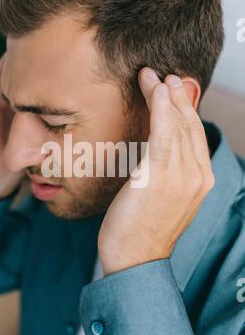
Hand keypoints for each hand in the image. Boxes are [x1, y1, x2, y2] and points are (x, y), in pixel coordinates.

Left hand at [98, 69, 214, 276]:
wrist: (134, 260)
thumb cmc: (142, 229)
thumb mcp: (164, 198)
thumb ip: (170, 171)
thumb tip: (159, 147)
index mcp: (201, 180)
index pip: (194, 134)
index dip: (183, 108)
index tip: (171, 88)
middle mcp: (198, 176)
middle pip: (188, 125)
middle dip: (175, 95)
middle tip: (160, 74)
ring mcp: (183, 177)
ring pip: (176, 126)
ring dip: (164, 96)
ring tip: (152, 76)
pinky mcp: (161, 178)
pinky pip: (163, 135)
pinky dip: (161, 109)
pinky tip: (156, 90)